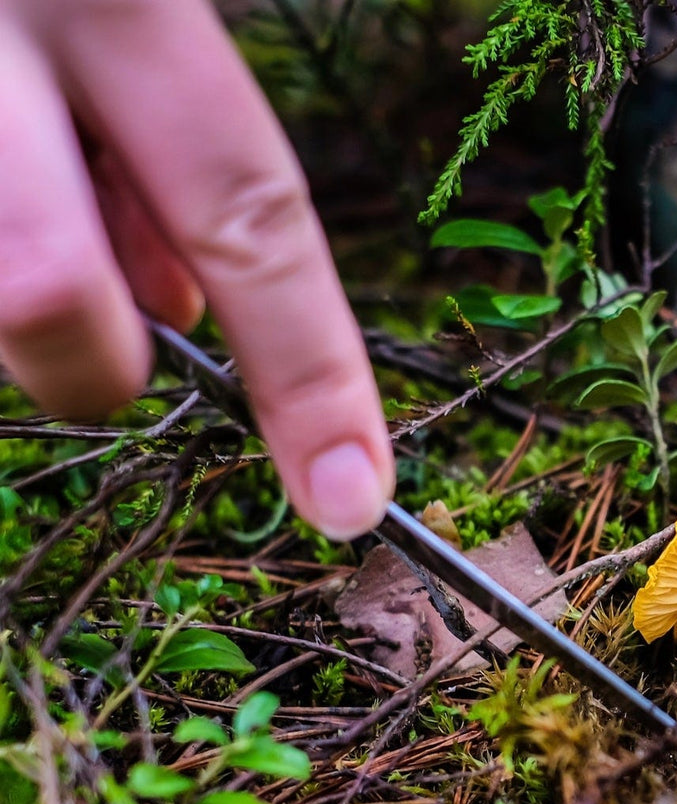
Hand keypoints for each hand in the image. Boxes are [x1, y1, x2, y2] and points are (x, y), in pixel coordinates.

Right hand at [0, 0, 393, 537]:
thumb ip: (166, 140)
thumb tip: (171, 302)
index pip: (250, 210)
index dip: (309, 374)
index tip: (350, 498)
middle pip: (50, 295)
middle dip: (89, 363)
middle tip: (103, 349)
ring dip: (12, 295)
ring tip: (32, 186)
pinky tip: (8, 178)